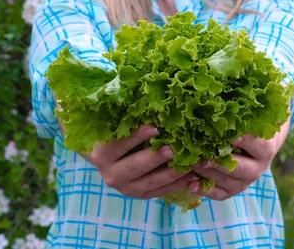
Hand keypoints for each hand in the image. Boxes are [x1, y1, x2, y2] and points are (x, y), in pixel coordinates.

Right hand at [79, 125, 198, 199]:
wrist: (110, 158)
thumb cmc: (117, 132)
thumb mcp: (117, 124)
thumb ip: (129, 115)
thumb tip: (151, 99)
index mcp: (101, 154)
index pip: (118, 145)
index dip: (136, 136)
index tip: (154, 127)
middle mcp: (110, 174)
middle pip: (134, 166)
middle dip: (155, 158)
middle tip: (173, 149)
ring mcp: (125, 188)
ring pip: (150, 182)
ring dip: (170, 174)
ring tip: (187, 164)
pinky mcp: (139, 195)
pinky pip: (160, 192)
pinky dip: (177, 185)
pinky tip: (192, 177)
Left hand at [189, 121, 289, 200]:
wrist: (258, 145)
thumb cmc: (249, 125)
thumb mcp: (250, 118)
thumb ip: (239, 113)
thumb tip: (220, 97)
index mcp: (265, 148)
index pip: (256, 145)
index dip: (243, 140)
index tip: (230, 135)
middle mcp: (258, 168)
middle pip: (237, 167)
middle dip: (217, 160)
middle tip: (199, 153)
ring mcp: (245, 182)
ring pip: (224, 180)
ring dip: (205, 172)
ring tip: (188, 163)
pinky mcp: (232, 191)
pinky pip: (218, 194)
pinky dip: (204, 190)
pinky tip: (190, 182)